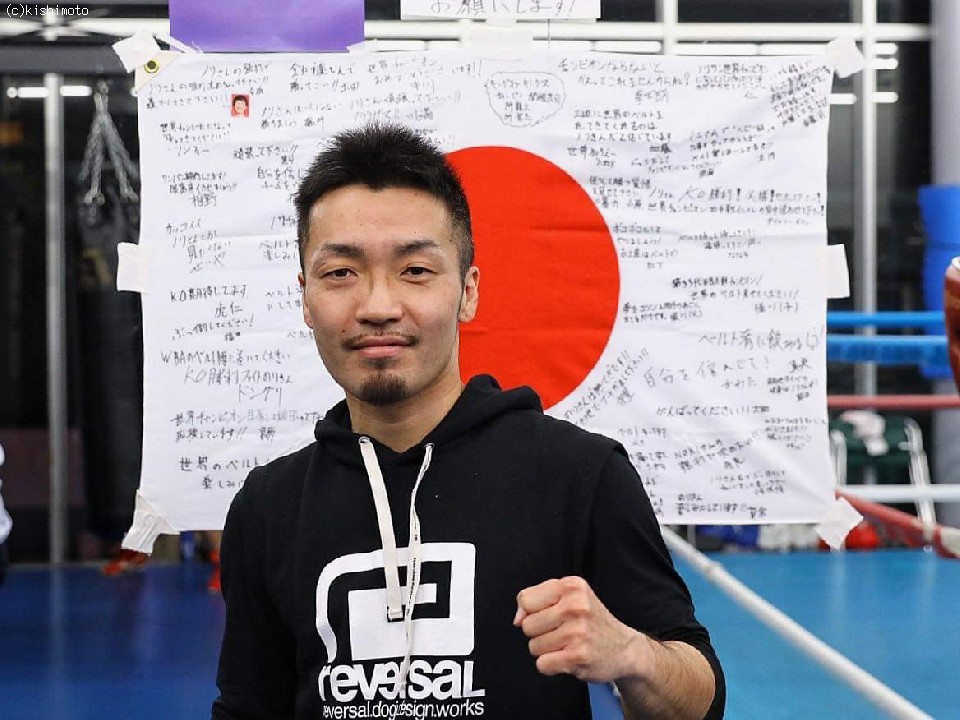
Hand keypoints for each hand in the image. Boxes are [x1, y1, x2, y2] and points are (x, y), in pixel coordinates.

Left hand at [513, 576, 649, 682]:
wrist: (625, 648)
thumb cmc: (591, 621)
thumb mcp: (570, 598)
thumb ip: (538, 600)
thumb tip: (517, 619)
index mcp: (572, 586)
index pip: (526, 600)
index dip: (531, 612)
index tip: (549, 615)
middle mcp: (575, 606)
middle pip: (527, 625)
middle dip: (540, 632)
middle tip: (562, 632)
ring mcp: (577, 632)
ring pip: (533, 646)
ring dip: (546, 650)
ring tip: (567, 645)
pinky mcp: (578, 656)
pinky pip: (542, 664)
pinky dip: (551, 665)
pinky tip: (568, 658)